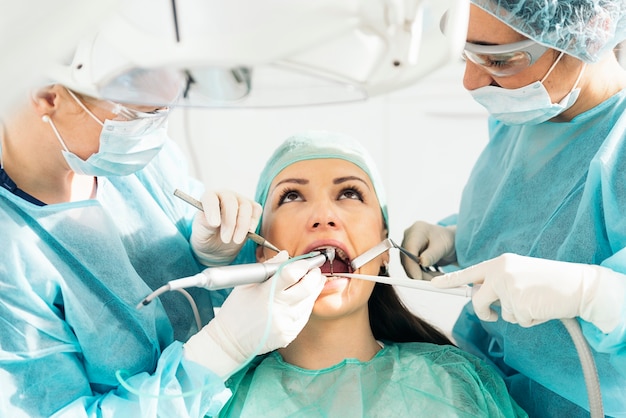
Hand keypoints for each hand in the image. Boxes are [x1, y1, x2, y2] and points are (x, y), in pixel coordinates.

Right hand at [184, 251, 325, 377]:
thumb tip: (285, 255)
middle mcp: (277, 310)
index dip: (302, 265)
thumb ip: (267, 268)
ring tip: (314, 282)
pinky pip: (304, 317)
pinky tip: (304, 299)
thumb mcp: (246, 284)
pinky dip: (306, 305)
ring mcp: (284, 324)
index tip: (306, 262)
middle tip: (315, 270)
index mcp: (265, 293)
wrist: (230, 340)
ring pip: (309, 302)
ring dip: (314, 290)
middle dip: (314, 276)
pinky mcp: (288, 335)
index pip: (291, 274)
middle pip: (307, 288)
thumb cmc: (236, 309)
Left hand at [190, 190, 261, 265]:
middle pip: (230, 203)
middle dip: (229, 223)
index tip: (214, 224)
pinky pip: (256, 210)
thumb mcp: (201, 233)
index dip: (212, 210)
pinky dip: (253, 222)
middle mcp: (225, 196)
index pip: (210, 199)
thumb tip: (213, 222)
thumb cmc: (206, 235)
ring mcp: (239, 200)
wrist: (217, 245)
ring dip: (242, 225)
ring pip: (245, 207)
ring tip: (236, 240)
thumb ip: (204, 225)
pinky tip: (249, 232)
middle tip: (225, 239)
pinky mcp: (252, 208)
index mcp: (209, 198)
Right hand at [401, 221, 455, 279]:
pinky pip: (412, 267)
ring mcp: (407, 245)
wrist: (449, 240)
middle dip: (418, 273)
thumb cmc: (447, 240)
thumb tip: (422, 263)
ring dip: (422, 275)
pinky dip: (422, 274)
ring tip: (436, 278)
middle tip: (432, 282)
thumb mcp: (443, 246)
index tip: (418, 278)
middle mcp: (409, 237)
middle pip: (407, 259)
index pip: (409, 249)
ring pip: (409, 266)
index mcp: (417, 230)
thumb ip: (432, 254)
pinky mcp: (409, 254)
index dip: (411, 265)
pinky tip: (432, 275)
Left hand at [430, 253, 625, 332]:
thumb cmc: (550, 281)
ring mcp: (509, 287)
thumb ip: (498, 282)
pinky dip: (531, 320)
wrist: (580, 284)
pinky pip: (518, 321)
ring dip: (518, 315)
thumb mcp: (519, 273)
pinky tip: (542, 308)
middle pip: (478, 300)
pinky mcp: (519, 302)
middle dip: (485, 313)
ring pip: (503, 314)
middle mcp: (500, 272)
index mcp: (499, 262)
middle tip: (495, 316)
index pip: (469, 272)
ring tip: (536, 302)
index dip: (450, 280)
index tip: (434, 284)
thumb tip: (478, 296)